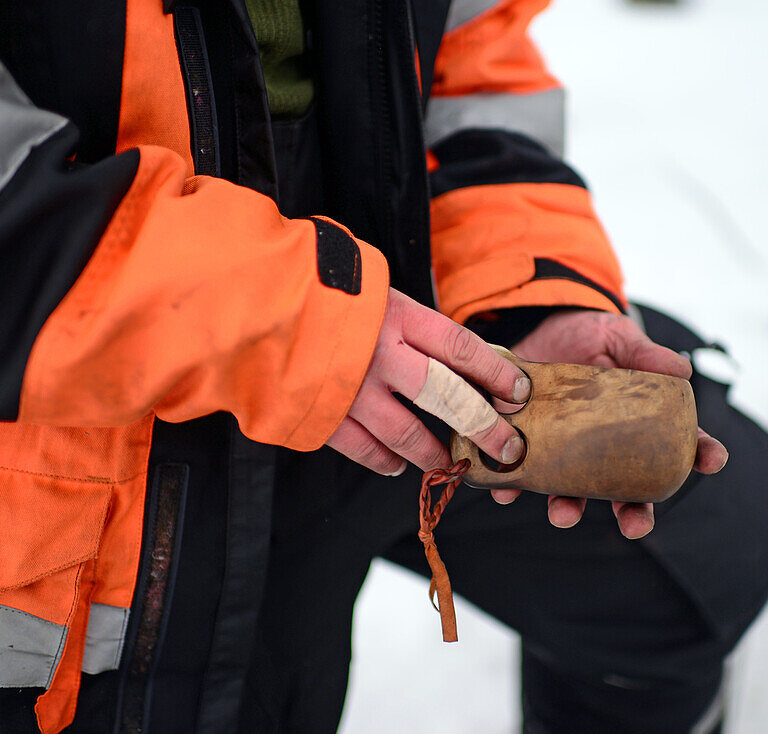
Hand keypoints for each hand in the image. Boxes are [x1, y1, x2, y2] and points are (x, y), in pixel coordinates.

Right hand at [327, 289, 530, 473]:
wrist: (249, 299)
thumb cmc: (318, 289)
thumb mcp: (373, 289)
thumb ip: (408, 322)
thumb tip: (449, 352)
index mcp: (398, 315)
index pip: (463, 348)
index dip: (496, 373)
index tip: (519, 391)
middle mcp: (382, 355)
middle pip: (449, 398)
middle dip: (484, 426)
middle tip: (508, 447)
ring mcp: (352, 389)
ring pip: (408, 434)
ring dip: (434, 452)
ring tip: (450, 462)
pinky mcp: (323, 415)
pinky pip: (363, 449)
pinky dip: (384, 460)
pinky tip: (398, 465)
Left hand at [491, 309, 728, 539]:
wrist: (535, 326)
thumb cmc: (588, 336)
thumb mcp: (618, 337)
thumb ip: (645, 353)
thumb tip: (683, 368)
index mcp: (641, 422)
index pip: (680, 443)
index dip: (701, 454)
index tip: (713, 460)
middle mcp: (606, 447)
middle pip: (628, 490)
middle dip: (635, 514)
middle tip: (636, 526)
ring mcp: (567, 450)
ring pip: (573, 492)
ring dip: (570, 509)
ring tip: (564, 515)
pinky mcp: (530, 445)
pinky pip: (520, 475)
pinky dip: (513, 487)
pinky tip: (507, 491)